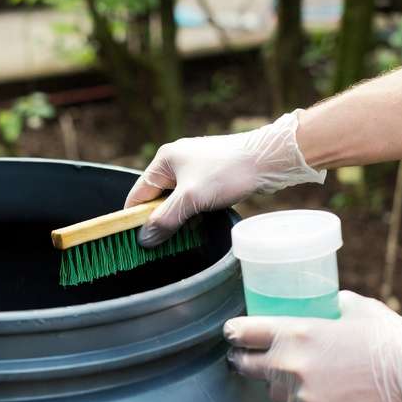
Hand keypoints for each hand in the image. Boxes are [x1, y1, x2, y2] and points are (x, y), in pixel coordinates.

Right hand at [125, 110, 324, 246]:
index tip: (133, 240)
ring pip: (176, 198)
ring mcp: (195, 166)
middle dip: (158, 218)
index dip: (134, 217)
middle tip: (160, 242)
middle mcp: (176, 160)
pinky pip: (192, 196)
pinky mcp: (211, 174)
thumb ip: (165, 220)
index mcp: (164, 159)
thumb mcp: (190, 199)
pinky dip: (192, 210)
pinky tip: (198, 223)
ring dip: (177, 216)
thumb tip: (144, 239)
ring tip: (180, 235)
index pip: (138, 193)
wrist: (268, 159)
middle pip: (156, 197)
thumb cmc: (227, 173)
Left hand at [223, 291, 401, 401]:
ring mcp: (301, 397)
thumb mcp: (352, 308)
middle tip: (247, 359)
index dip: (234, 333)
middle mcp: (290, 365)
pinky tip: (325, 398)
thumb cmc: (389, 338)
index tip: (231, 334)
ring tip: (306, 379)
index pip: (243, 332)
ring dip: (283, 386)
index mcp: (294, 332)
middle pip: (247, 366)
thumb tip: (317, 305)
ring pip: (276, 393)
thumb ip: (325, 308)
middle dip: (245, 361)